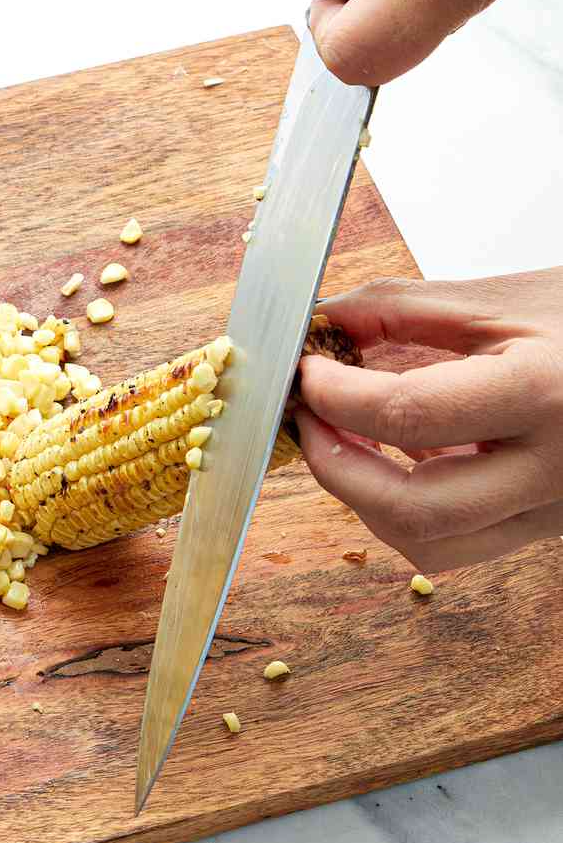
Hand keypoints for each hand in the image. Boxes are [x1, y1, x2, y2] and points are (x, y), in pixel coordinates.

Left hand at [292, 270, 562, 570]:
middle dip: (336, 470)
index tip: (305, 372)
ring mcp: (560, 511)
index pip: (406, 414)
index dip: (334, 396)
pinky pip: (464, 541)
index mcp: (548, 395)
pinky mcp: (554, 527)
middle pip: (412, 510)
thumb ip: (405, 310)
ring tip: (346, 440)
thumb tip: (320, 319)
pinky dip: (411, 508)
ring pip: (432, 544)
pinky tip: (402, 458)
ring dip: (367, 500)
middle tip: (310, 422)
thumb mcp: (513, 298)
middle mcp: (557, 471)